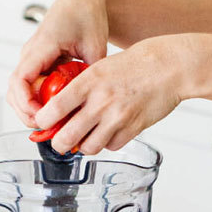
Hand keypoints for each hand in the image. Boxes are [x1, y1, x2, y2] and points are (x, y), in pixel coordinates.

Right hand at [7, 0, 109, 126]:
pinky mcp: (37, 64)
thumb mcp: (95, 45)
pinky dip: (36, 102)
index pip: (21, 79)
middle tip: (45, 129)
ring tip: (49, 125)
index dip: (26, 102)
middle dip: (26, 112)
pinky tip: (53, 112)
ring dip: (28, 109)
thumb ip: (92, 72)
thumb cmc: (88, 17)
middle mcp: (31, 53)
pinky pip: (28, 87)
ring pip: (18, 91)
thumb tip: (92, 99)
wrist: (83, 1)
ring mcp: (32, 59)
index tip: (41, 117)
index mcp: (42, 46)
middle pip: (14, 90)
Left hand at [34, 35, 192, 154]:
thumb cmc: (135, 65)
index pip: (54, 109)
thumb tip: (61, 109)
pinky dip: (106, 144)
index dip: (43, 122)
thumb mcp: (101, 67)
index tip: (42, 124)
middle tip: (59, 142)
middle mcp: (101, 101)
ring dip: (83, 146)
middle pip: (67, 137)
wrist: (169, 67)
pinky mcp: (134, 129)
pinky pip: (111, 146)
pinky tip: (108, 133)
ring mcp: (118, 117)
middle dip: (58, 144)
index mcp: (89, 82)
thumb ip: (82, 87)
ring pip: (88, 147)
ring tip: (84, 139)